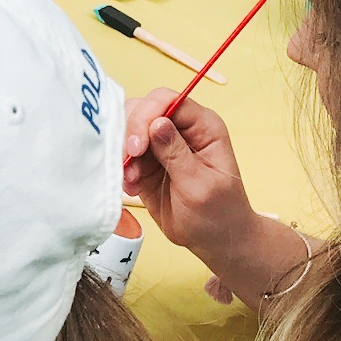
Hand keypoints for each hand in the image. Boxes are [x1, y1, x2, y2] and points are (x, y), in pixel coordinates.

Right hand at [121, 89, 254, 259]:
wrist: (215, 240)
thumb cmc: (219, 213)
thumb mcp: (200, 185)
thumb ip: (177, 154)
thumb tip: (157, 123)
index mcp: (203, 127)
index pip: (167, 101)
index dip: (146, 116)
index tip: (136, 147)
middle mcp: (181, 129)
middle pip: (142, 109)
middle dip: (129, 134)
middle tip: (129, 163)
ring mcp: (161, 144)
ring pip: (127, 129)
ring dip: (122, 153)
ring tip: (132, 179)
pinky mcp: (146, 161)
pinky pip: (123, 152)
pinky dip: (121, 168)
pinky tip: (132, 186)